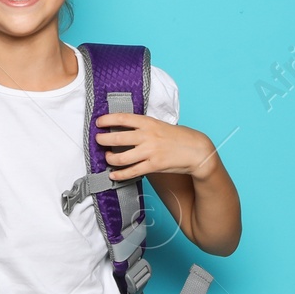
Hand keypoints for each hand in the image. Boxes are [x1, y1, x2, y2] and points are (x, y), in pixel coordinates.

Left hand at [95, 114, 218, 181]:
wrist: (197, 150)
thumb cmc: (176, 136)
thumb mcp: (159, 124)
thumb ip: (142, 125)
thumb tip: (121, 126)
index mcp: (148, 122)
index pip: (122, 118)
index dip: (106, 120)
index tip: (98, 123)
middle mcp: (147, 136)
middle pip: (116, 138)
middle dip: (102, 140)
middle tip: (98, 141)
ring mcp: (150, 151)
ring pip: (121, 158)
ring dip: (109, 159)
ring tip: (107, 158)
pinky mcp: (154, 165)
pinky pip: (132, 172)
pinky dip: (119, 175)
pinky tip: (113, 175)